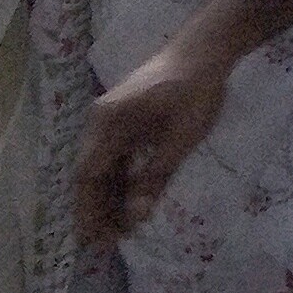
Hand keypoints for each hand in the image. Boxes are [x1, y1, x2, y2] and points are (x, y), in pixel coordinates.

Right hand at [71, 41, 230, 246]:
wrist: (204, 49)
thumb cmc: (194, 91)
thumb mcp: (180, 139)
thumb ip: (154, 177)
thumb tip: (134, 216)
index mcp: (107, 124)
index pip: (87, 176)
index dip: (89, 210)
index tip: (95, 240)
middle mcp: (100, 122)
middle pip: (90, 173)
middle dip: (96, 209)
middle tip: (108, 243)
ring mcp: (111, 119)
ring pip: (102, 166)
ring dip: (108, 196)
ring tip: (120, 228)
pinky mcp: (124, 118)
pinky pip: (115, 155)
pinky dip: (120, 179)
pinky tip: (130, 200)